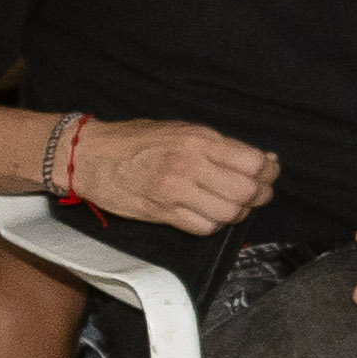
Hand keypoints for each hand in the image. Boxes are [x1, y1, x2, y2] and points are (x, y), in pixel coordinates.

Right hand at [74, 118, 277, 234]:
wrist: (87, 155)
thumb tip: (265, 159)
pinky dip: (213, 224)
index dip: (269, 173)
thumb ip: (222, 146)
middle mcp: (189, 165)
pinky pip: (203, 227)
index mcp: (199, 140)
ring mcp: (174, 191)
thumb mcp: (182, 130)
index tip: (268, 175)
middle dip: (259, 196)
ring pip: (228, 213)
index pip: (254, 163)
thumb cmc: (136, 140)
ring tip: (232, 205)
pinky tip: (209, 214)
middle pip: (246, 192)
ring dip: (237, 213)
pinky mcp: (160, 212)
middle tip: (256, 195)